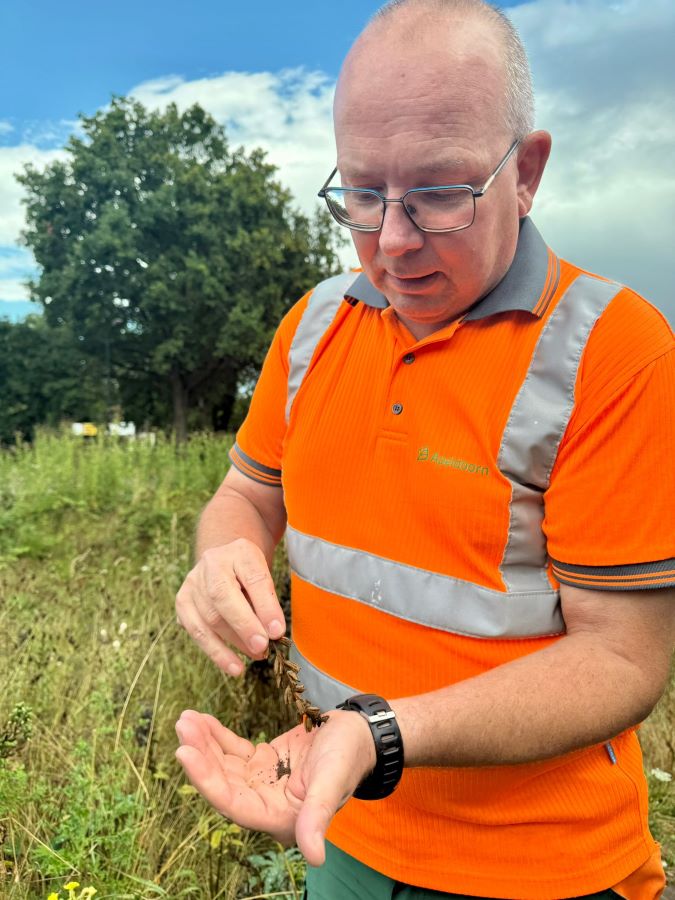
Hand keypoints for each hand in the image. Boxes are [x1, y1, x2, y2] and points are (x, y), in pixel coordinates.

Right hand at [175, 538, 284, 675]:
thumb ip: (268, 600)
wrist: (226, 561)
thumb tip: (274, 633)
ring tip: (257, 655)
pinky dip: (216, 653)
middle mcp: (211, 563)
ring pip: (209, 617)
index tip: (278, 631)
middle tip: (263, 647)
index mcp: (239, 551)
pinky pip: (197, 631)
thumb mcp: (265, 576)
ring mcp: (193, 582)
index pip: (253, 578)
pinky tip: (234, 667)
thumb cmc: (250, 573)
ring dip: (234, 643)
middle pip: (223, 597)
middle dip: (244, 626)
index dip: (265, 606)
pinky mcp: (182, 601)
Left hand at [175, 708, 375, 865]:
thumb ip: (317, 816)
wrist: (361, 734)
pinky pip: (235, 752)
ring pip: (225, 766)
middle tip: (183, 725)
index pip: (234, 804)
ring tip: (186, 718)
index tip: (184, 753)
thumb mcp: (331, 781)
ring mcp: (264, 783)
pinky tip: (203, 720)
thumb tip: (315, 858)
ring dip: (204, 743)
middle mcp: (268, 806)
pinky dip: (218, 737)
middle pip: (224, 783)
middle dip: (201, 755)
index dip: (207, 780)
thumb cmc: (350, 756)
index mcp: (281, 819)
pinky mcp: (265, 764)